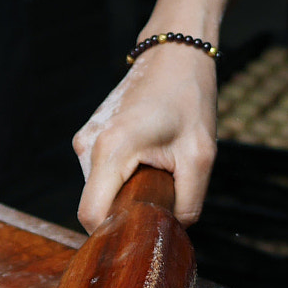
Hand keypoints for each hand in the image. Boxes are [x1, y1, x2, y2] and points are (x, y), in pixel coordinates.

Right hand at [73, 43, 217, 229]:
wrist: (174, 52)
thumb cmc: (189, 96)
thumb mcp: (201, 156)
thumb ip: (188, 203)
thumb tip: (172, 231)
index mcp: (111, 149)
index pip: (92, 216)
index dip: (113, 235)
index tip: (140, 236)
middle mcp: (88, 146)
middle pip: (96, 206)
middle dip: (125, 214)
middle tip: (161, 200)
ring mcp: (85, 141)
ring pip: (99, 191)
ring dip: (125, 195)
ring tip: (156, 175)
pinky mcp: (89, 138)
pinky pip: (101, 175)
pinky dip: (122, 180)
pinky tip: (146, 163)